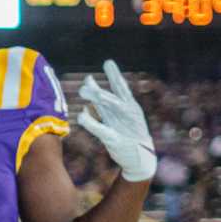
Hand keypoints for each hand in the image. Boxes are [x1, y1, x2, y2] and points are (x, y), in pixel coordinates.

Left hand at [73, 59, 155, 182]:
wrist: (140, 159)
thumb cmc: (127, 134)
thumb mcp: (116, 116)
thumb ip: (102, 102)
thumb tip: (88, 84)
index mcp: (129, 107)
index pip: (121, 88)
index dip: (115, 75)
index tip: (108, 62)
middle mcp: (127, 114)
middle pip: (113, 98)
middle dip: (100, 89)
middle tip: (86, 81)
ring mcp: (123, 126)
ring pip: (110, 110)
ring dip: (98, 100)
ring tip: (84, 91)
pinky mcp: (115, 140)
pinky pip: (102, 129)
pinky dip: (91, 123)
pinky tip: (80, 116)